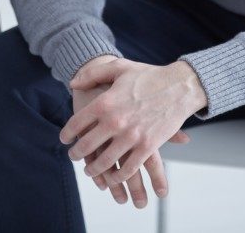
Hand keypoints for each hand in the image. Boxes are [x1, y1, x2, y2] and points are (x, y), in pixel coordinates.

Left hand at [61, 59, 204, 192]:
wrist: (180, 87)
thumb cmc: (149, 76)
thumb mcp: (118, 67)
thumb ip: (92, 74)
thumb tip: (72, 84)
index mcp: (104, 102)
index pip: (76, 123)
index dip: (67, 133)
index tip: (64, 139)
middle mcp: (115, 121)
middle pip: (86, 145)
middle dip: (76, 154)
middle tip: (73, 156)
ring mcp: (131, 136)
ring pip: (105, 161)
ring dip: (94, 169)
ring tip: (89, 170)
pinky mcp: (147, 147)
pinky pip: (128, 168)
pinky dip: (118, 176)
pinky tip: (113, 177)